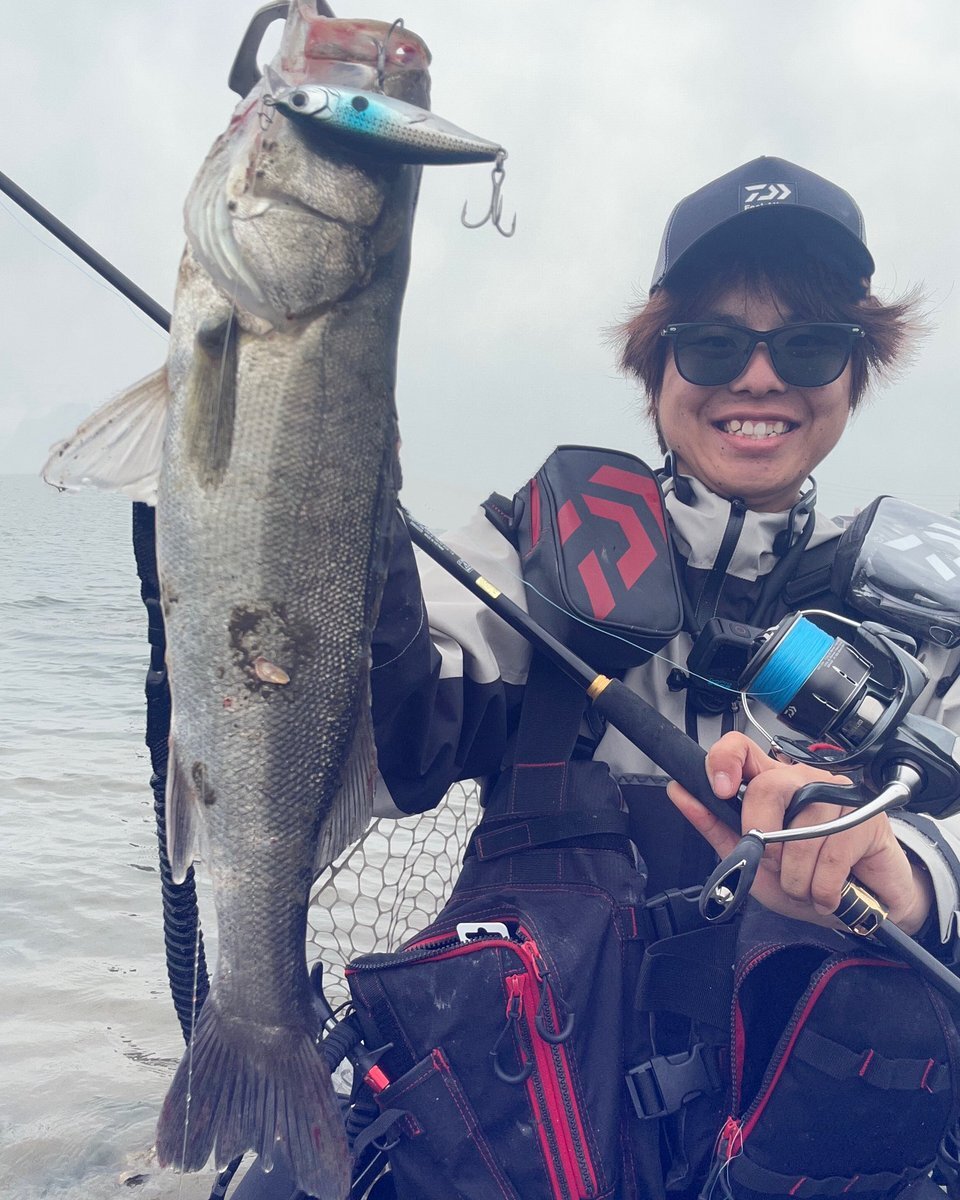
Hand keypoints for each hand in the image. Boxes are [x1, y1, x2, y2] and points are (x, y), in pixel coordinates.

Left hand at [666, 732, 932, 934]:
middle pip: (768, 787)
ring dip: (796, 877)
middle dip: (764, 841)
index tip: (720, 791)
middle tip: (775, 867)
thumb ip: (716, 825)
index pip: (741, 748)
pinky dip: (822, 888)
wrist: (861, 908)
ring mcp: (838, 795)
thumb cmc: (804, 879)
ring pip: (799, 832)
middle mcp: (804, 780)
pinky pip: (831, 854)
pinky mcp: (866, 817)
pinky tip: (829, 893)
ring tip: (807, 885)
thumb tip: (679, 790)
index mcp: (770, 784)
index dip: (724, 760)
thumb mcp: (750, 860)